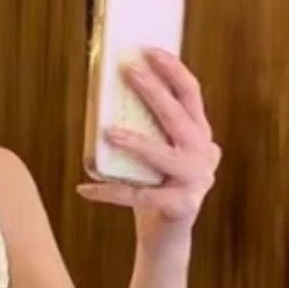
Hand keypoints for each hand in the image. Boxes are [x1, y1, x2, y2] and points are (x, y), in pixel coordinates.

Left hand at [77, 50, 220, 244]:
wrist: (165, 237)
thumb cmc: (154, 187)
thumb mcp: (153, 153)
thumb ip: (143, 128)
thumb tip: (103, 96)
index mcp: (198, 135)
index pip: (191, 94)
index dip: (173, 69)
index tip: (149, 49)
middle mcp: (204, 154)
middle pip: (179, 116)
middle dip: (154, 91)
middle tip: (128, 71)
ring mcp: (197, 180)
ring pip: (164, 155)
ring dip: (136, 141)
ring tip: (108, 131)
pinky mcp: (182, 206)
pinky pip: (140, 196)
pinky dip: (109, 192)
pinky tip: (84, 189)